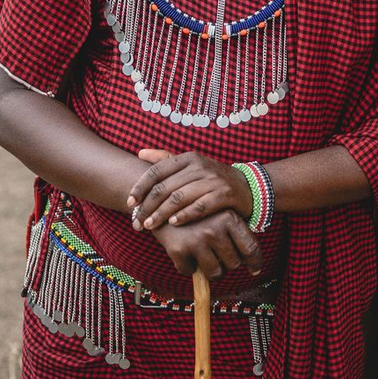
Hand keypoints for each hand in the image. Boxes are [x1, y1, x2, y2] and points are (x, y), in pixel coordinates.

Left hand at [129, 148, 253, 229]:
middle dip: (147, 207)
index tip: (129, 203)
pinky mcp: (224, 194)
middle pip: (165, 187)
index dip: (140, 187)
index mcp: (189, 157)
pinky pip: (200, 207)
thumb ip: (166, 158)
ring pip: (179, 198)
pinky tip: (173, 224)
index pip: (157, 171)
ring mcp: (213, 180)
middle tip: (136, 223)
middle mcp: (200, 166)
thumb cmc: (212, 178)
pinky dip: (184, 216)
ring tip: (149, 226)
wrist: (247, 187)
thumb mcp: (192, 164)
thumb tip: (140, 152)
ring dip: (161, 214)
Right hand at [150, 210, 262, 279]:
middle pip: (233, 263)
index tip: (255, 270)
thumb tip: (250, 260)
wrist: (161, 199)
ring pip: (214, 272)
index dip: (255, 262)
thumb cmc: (197, 210)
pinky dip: (188, 266)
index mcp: (230, 218)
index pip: (250, 247)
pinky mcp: (178, 249)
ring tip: (205, 257)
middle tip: (218, 254)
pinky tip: (185, 252)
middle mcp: (215, 229)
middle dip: (227, 263)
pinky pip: (190, 271)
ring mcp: (196, 240)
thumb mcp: (219, 212)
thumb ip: (234, 231)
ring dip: (211, 269)